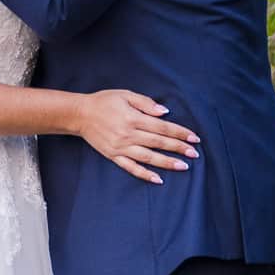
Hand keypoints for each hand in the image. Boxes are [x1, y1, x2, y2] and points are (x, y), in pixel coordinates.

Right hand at [76, 91, 200, 183]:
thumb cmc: (104, 101)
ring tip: (183, 166)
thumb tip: (164, 112)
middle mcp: (128, 134)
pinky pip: (131, 167)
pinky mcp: (113, 156)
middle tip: (194, 153)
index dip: (179, 132)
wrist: (80, 114)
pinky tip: (158, 179)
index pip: (162, 127)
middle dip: (178, 148)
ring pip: (148, 157)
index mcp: (133, 118)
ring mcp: (121, 147)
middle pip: (158, 142)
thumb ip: (145, 103)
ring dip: (167, 162)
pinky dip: (145, 174)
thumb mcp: (125, 94)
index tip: (194, 138)